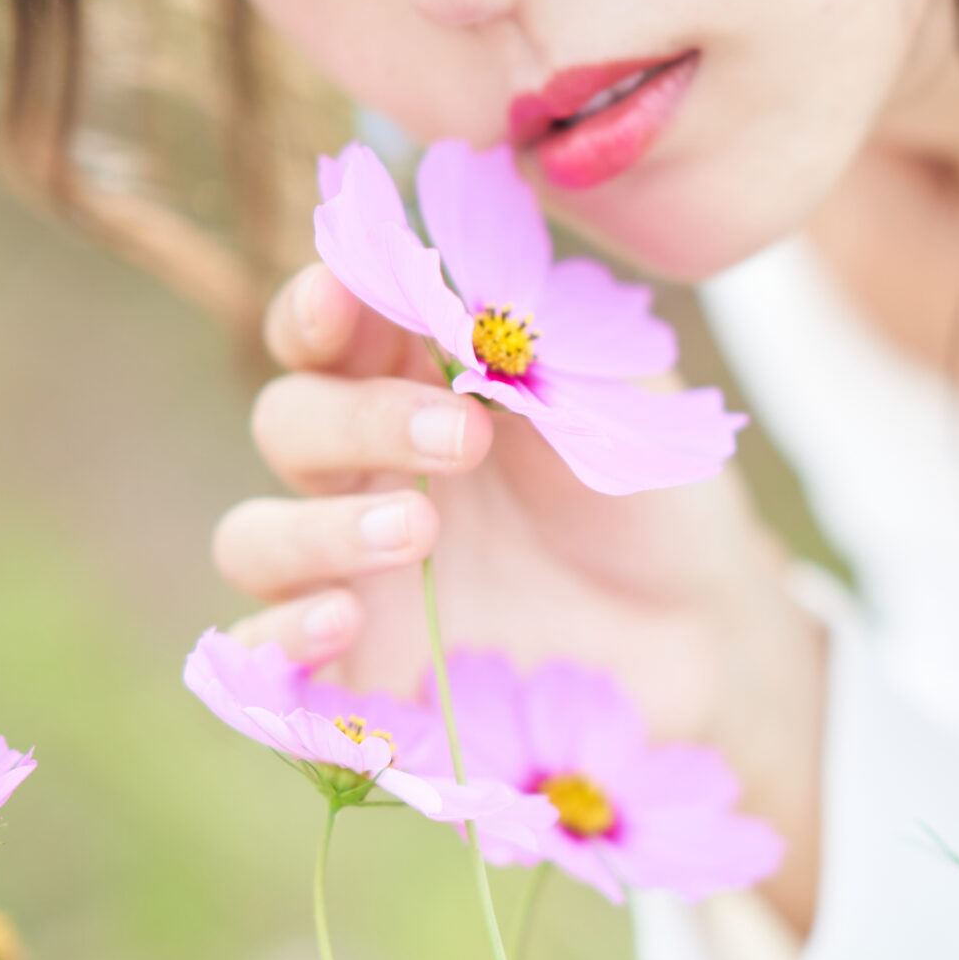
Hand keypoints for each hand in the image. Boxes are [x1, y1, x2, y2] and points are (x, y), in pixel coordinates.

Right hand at [214, 261, 824, 926]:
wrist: (705, 632)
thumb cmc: (657, 498)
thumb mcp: (616, 399)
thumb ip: (530, 340)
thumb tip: (453, 290)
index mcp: (418, 382)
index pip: (327, 327)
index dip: (318, 305)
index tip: (343, 295)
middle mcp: (368, 472)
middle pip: (287, 423)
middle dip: (358, 419)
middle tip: (465, 436)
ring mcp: (352, 574)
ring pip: (254, 536)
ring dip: (318, 527)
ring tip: (419, 532)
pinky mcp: (353, 669)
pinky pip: (261, 654)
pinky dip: (276, 632)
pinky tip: (340, 620)